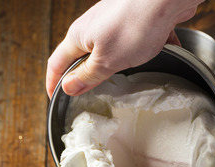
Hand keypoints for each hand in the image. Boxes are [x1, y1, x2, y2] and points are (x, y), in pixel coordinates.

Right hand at [46, 0, 202, 97]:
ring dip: (115, 64)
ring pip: (109, 49)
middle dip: (85, 75)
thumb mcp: (107, 60)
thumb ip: (88, 75)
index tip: (55, 98)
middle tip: (88, 94)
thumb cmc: (135, 23)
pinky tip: (160, 56)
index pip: (56, 63)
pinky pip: (136, 41)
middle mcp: (93, 26)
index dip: (53, 83)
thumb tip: (69, 87)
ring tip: (124, 79)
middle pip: (82, 56)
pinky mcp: (135, 19)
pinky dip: (145, 51)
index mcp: (79, 36)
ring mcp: (114, 21)